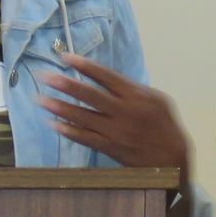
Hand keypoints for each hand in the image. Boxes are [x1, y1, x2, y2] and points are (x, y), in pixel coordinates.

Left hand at [39, 53, 190, 173]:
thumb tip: (107, 79)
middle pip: (90, 95)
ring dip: (60, 108)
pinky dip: (69, 131)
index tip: (65, 57)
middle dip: (65, 85)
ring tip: (41, 99)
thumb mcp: (157, 100)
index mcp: (136, 95)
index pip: (106, 76)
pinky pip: (86, 138)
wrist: (174, 159)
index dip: (84, 66)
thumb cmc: (165, 126)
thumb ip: (132, 90)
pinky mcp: (111, 148)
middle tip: (45, 77)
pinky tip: (54, 124)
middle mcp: (125, 111)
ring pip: (83, 117)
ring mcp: (117, 131)